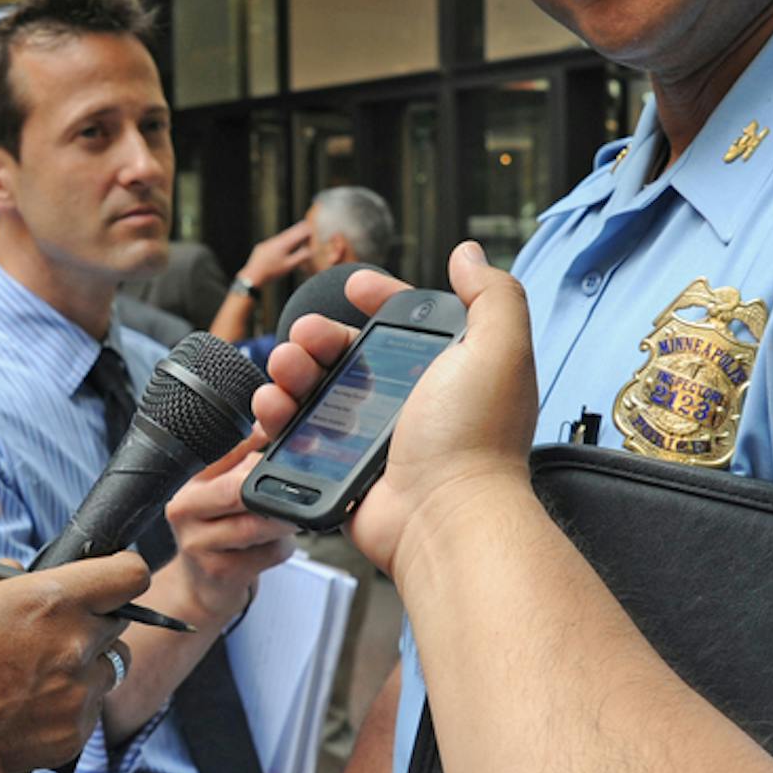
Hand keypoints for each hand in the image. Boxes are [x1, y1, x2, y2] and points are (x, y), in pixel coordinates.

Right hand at [0, 551, 149, 772]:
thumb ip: (0, 565)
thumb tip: (13, 556)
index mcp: (54, 599)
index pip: (130, 575)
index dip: (121, 574)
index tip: (112, 579)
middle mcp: (75, 644)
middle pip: (118, 623)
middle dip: (92, 624)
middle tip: (52, 634)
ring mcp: (79, 692)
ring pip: (109, 668)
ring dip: (85, 667)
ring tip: (38, 674)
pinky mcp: (75, 731)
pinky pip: (91, 709)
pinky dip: (70, 706)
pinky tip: (31, 704)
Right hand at [162, 441, 299, 623]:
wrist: (201, 586)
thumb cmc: (218, 532)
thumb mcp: (224, 488)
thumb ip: (247, 454)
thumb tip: (275, 420)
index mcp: (191, 481)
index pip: (232, 455)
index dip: (267, 455)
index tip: (297, 452)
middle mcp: (185, 509)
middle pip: (239, 490)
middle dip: (277, 490)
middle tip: (306, 489)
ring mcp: (199, 544)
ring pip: (257, 523)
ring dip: (285, 520)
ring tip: (295, 517)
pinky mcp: (220, 573)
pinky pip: (268, 552)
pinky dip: (282, 547)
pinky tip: (275, 546)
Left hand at [237, 218, 314, 289]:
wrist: (253, 276)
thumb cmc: (271, 272)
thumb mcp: (289, 266)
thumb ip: (300, 257)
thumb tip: (310, 251)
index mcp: (283, 244)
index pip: (297, 233)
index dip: (306, 230)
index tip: (312, 229)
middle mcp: (275, 241)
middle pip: (290, 233)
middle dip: (299, 231)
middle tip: (306, 228)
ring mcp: (267, 243)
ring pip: (282, 237)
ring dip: (290, 237)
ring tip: (297, 237)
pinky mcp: (262, 247)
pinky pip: (274, 242)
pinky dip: (282, 242)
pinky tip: (283, 247)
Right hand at [255, 242, 535, 582]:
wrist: (444, 518)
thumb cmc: (473, 439)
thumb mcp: (498, 350)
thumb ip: (492, 295)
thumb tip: (469, 254)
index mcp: (445, 370)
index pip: (406, 322)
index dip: (380, 297)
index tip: (356, 285)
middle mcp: (410, 402)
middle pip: (349, 352)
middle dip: (320, 334)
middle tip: (307, 337)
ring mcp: (373, 438)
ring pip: (316, 389)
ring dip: (291, 369)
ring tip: (285, 370)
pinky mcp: (341, 469)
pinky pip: (298, 434)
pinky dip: (278, 415)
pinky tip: (273, 405)